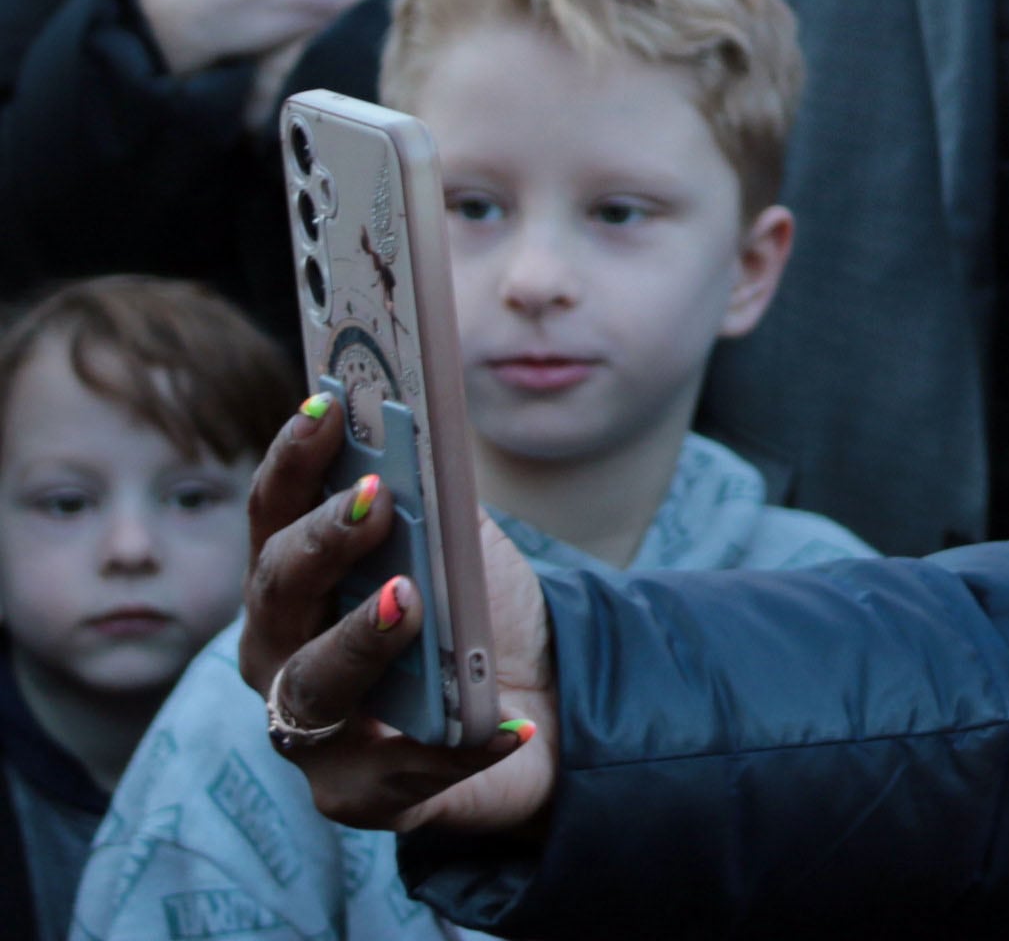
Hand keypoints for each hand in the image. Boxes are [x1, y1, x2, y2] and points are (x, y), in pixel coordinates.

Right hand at [239, 394, 556, 835]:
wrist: (542, 703)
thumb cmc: (475, 614)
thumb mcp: (459, 546)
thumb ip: (435, 498)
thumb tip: (423, 434)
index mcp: (296, 583)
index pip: (273, 513)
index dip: (292, 461)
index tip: (326, 406)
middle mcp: (281, 655)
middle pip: (276, 594)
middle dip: (322, 543)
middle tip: (378, 503)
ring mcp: (312, 731)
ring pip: (314, 685)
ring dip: (360, 639)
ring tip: (410, 601)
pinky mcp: (358, 795)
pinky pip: (402, 771)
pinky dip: (460, 743)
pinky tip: (509, 723)